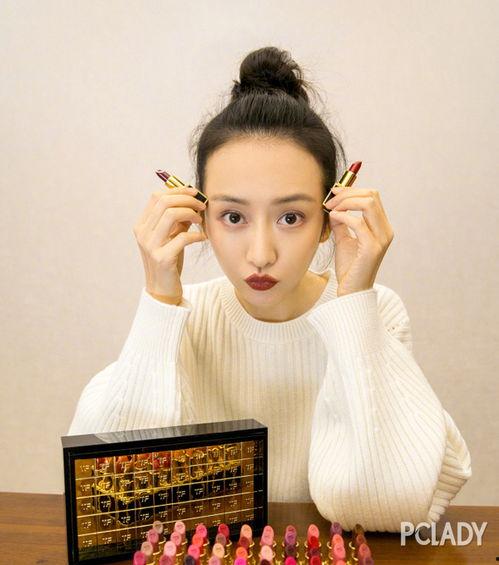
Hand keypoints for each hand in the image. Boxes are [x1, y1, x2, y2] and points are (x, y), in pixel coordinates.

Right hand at [133, 185, 206, 303]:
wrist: (162, 290)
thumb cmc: (169, 261)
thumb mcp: (172, 237)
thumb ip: (179, 220)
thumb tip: (194, 201)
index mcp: (142, 225)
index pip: (157, 197)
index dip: (177, 190)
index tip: (194, 192)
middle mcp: (143, 233)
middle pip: (164, 202)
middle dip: (187, 199)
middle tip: (202, 205)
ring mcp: (150, 246)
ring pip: (170, 215)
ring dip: (190, 213)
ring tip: (200, 220)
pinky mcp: (162, 258)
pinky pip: (182, 238)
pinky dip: (196, 235)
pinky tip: (202, 238)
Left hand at [324, 186, 393, 296]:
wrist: (351, 291)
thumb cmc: (349, 267)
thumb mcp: (344, 239)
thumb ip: (342, 223)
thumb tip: (334, 207)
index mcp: (381, 227)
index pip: (372, 196)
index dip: (352, 190)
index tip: (333, 193)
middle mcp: (385, 231)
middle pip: (371, 196)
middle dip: (347, 194)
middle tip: (329, 201)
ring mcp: (381, 239)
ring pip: (368, 204)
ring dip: (345, 202)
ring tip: (330, 209)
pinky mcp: (372, 248)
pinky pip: (358, 223)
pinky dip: (343, 216)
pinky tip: (333, 219)